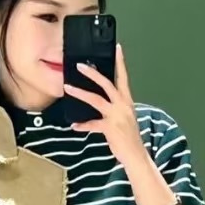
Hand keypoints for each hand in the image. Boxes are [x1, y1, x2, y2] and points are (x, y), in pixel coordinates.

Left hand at [64, 44, 146, 169]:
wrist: (136, 155)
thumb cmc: (130, 138)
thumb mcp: (126, 118)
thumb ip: (116, 107)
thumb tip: (104, 100)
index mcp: (127, 101)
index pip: (123, 77)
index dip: (120, 62)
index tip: (117, 48)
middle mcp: (123, 105)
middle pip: (107, 83)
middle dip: (93, 73)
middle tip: (80, 65)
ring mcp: (117, 116)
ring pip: (96, 99)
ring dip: (80, 92)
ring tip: (68, 87)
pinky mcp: (110, 128)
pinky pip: (92, 124)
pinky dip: (82, 125)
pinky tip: (74, 126)